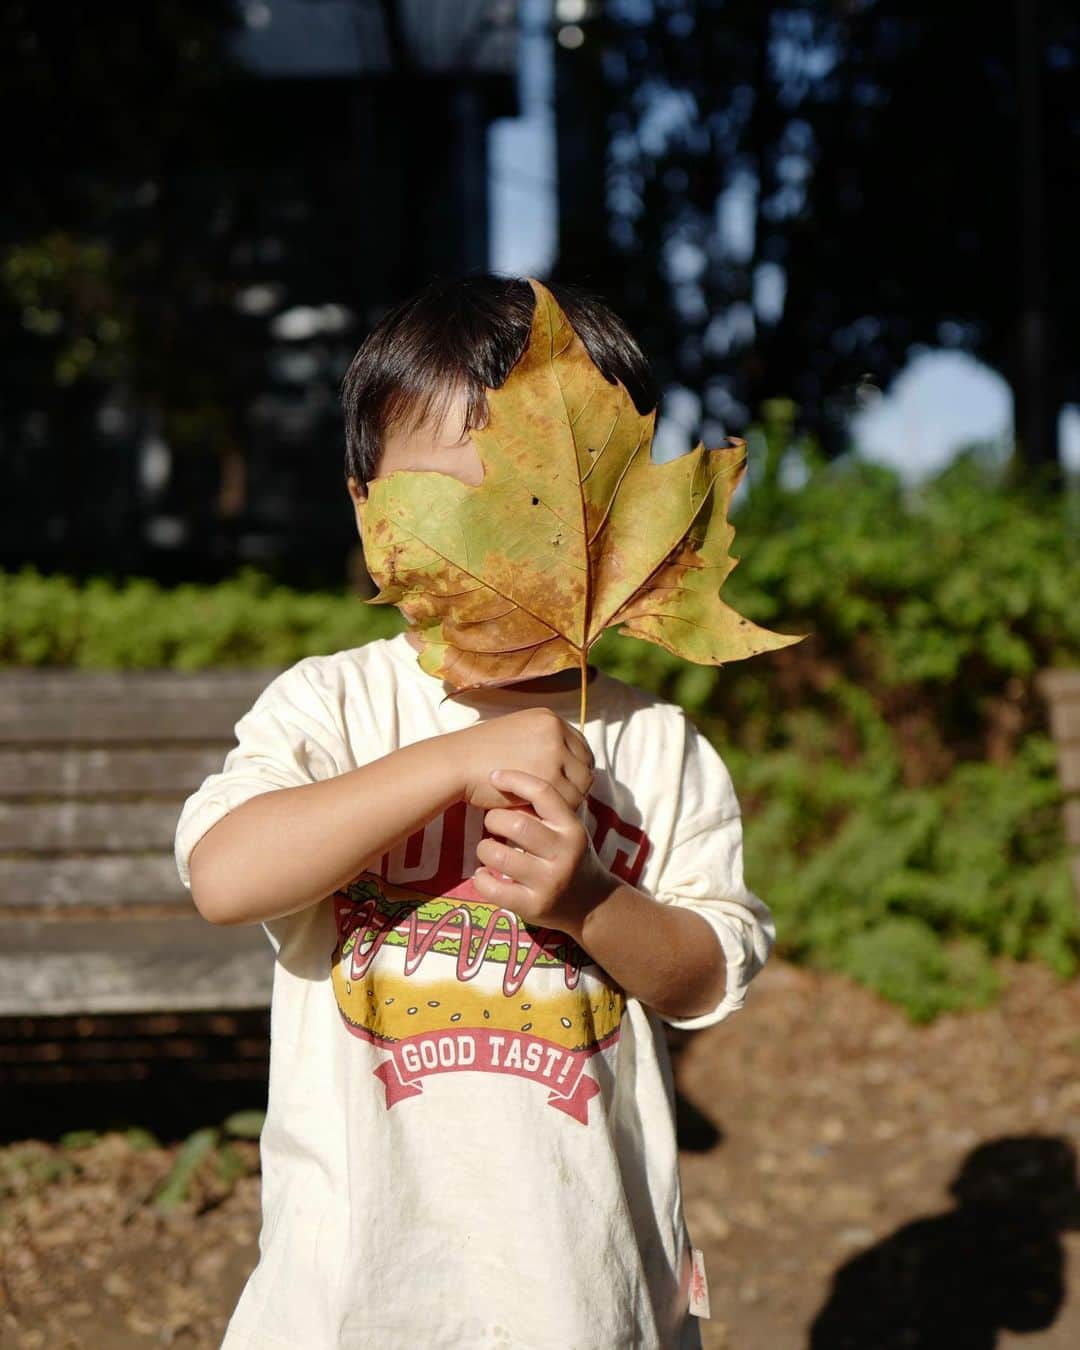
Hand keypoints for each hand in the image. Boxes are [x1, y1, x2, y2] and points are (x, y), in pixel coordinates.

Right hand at [452, 708, 593, 811]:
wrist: (456, 763)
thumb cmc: (479, 756)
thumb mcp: (516, 736)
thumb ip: (541, 745)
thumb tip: (565, 770)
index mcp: (549, 718)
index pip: (581, 747)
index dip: (576, 768)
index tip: (565, 784)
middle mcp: (555, 730)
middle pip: (585, 765)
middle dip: (576, 784)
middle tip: (558, 800)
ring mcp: (553, 752)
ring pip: (581, 785)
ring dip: (568, 799)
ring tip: (547, 807)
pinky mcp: (548, 776)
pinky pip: (568, 801)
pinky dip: (557, 810)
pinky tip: (541, 812)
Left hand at [472, 768, 615, 936]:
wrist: (592, 904)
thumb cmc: (570, 856)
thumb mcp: (568, 830)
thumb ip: (545, 811)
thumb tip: (505, 776)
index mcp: (572, 828)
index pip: (543, 793)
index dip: (514, 779)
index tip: (494, 776)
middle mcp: (564, 854)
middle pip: (516, 825)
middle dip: (494, 819)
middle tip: (492, 822)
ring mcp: (549, 882)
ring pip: (499, 856)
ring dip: (484, 848)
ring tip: (487, 849)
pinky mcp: (534, 907)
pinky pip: (494, 889)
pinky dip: (481, 878)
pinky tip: (484, 874)